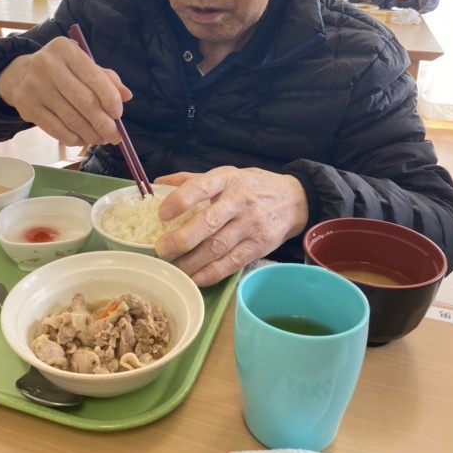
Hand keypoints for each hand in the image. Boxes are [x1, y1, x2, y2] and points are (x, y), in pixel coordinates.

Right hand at [0, 36, 131, 145]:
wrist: (20, 74)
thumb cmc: (61, 70)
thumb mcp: (81, 65)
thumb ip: (105, 78)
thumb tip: (126, 96)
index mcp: (65, 49)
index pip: (93, 76)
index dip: (109, 98)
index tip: (118, 114)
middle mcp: (47, 64)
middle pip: (82, 100)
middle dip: (103, 122)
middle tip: (115, 135)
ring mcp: (34, 86)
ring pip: (70, 118)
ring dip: (90, 133)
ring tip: (101, 139)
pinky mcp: (26, 106)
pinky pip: (55, 129)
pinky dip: (73, 138)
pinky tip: (82, 140)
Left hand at [153, 166, 308, 286]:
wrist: (295, 199)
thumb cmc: (252, 185)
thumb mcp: (227, 174)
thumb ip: (192, 179)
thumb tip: (158, 183)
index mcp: (227, 179)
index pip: (202, 187)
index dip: (181, 200)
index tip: (161, 213)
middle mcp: (240, 201)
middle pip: (209, 222)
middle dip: (182, 239)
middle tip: (161, 249)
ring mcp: (251, 225)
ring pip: (218, 247)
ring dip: (192, 261)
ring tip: (172, 268)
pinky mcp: (260, 246)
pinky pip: (232, 263)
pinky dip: (212, 273)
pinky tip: (195, 278)